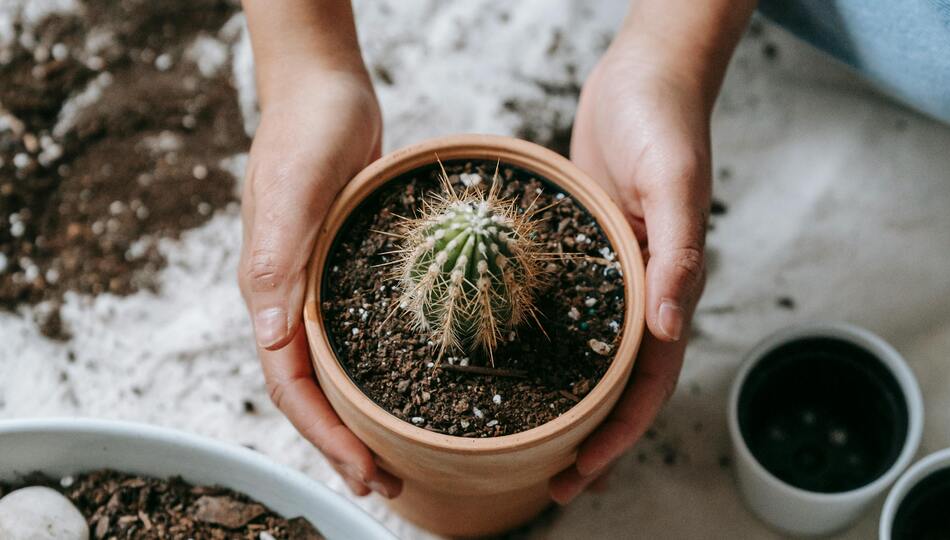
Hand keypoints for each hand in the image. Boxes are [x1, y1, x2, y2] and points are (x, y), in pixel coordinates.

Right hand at [237, 69, 401, 497]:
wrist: (327, 93)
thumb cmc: (305, 134)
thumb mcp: (290, 192)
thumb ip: (275, 260)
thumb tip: (272, 336)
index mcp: (270, 293)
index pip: (290, 385)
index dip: (324, 435)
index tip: (364, 471)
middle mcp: (292, 300)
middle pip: (312, 390)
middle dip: (344, 442)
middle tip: (387, 483)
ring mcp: (320, 287)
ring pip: (335, 369)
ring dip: (361, 415)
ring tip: (397, 453)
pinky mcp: (348, 271)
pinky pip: (357, 334)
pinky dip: (378, 369)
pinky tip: (409, 383)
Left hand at [549, 41, 712, 502]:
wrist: (645, 76)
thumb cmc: (666, 121)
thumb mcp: (673, 181)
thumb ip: (678, 252)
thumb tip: (670, 325)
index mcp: (669, 285)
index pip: (647, 381)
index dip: (618, 434)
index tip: (582, 473)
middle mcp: (640, 289)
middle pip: (616, 382)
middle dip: (590, 436)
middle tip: (550, 481)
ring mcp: (610, 272)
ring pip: (589, 354)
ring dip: (566, 401)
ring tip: (530, 439)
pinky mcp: (584, 249)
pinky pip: (564, 309)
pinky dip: (545, 345)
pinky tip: (510, 360)